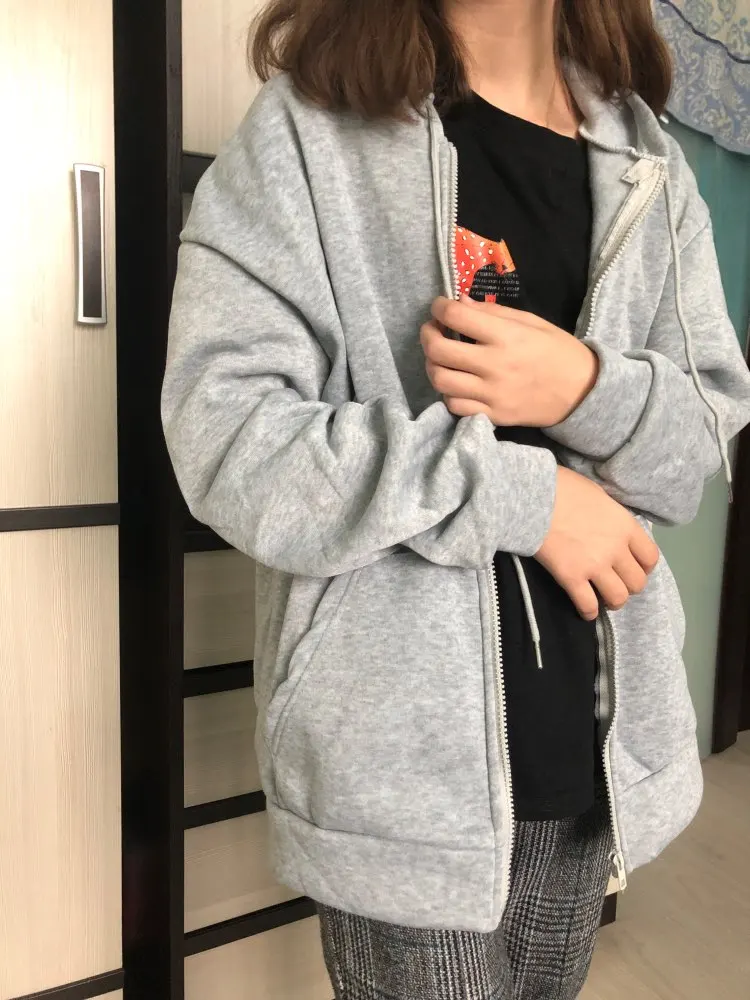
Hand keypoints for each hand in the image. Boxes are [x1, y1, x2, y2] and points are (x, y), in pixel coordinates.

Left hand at [422, 296, 598, 426]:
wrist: (582, 392)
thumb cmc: (557, 351)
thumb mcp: (531, 322)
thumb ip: (493, 312)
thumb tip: (459, 302)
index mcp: (506, 336)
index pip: (456, 316)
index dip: (439, 308)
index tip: (439, 307)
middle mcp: (495, 365)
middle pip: (439, 350)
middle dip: (427, 335)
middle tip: (433, 330)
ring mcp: (492, 394)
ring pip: (441, 380)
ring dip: (432, 365)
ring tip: (440, 357)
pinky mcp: (493, 415)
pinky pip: (455, 406)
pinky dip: (448, 392)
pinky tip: (456, 382)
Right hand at [536, 467, 659, 619]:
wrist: (534, 497)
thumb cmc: (564, 488)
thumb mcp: (598, 494)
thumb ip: (611, 516)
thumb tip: (608, 524)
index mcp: (625, 526)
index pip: (650, 557)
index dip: (644, 567)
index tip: (633, 568)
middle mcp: (616, 549)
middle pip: (637, 582)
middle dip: (629, 586)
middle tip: (616, 583)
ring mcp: (594, 565)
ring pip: (618, 598)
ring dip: (613, 601)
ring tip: (603, 599)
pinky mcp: (571, 577)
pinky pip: (588, 605)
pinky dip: (589, 612)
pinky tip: (586, 611)